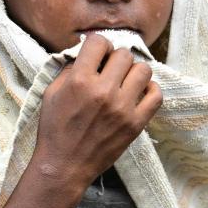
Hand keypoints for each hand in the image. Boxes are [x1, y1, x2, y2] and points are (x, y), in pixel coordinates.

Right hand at [33, 33, 161, 189]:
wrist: (64, 165)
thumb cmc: (55, 129)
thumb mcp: (52, 92)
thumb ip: (70, 69)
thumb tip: (87, 53)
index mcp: (80, 80)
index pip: (99, 42)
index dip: (97, 45)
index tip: (96, 54)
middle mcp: (104, 91)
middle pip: (124, 54)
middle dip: (115, 58)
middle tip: (109, 70)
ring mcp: (122, 108)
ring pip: (143, 70)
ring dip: (133, 71)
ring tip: (124, 81)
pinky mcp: (135, 124)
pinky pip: (156, 95)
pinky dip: (150, 89)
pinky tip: (138, 92)